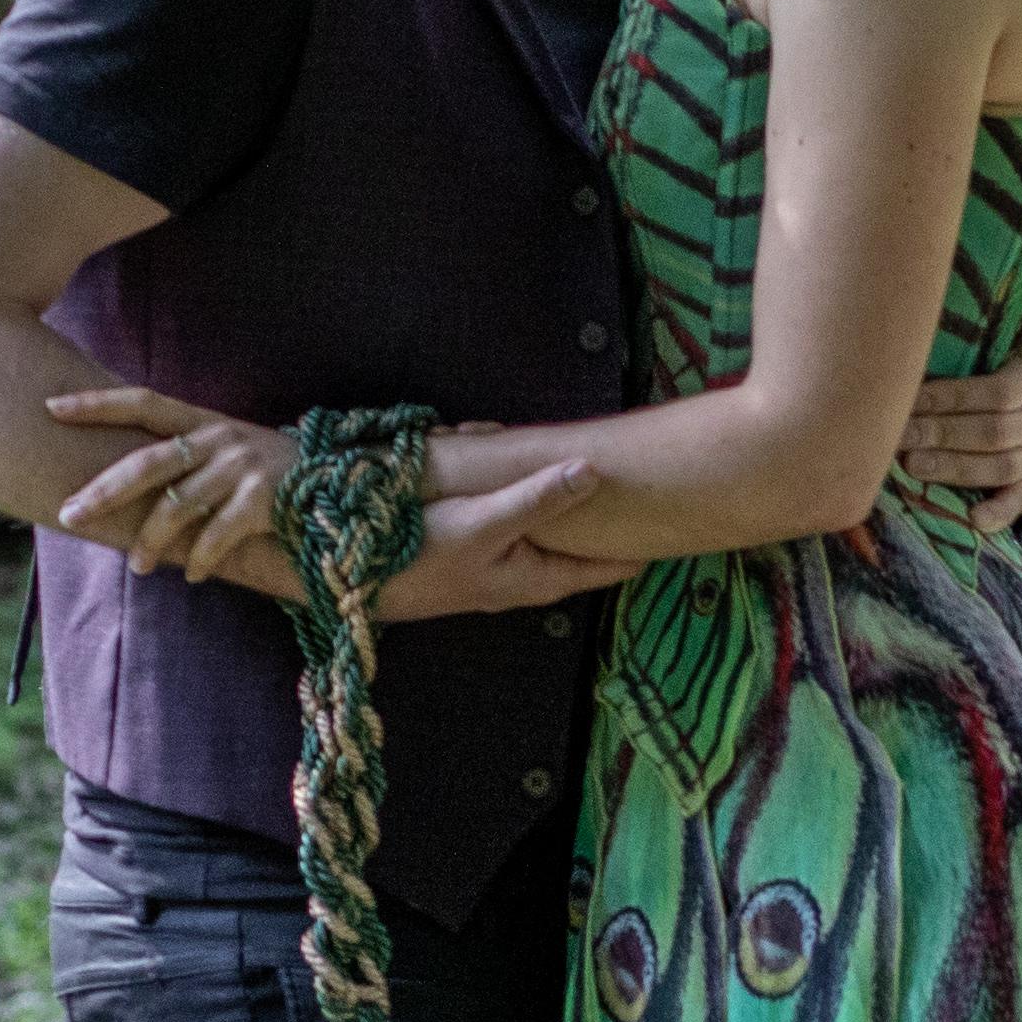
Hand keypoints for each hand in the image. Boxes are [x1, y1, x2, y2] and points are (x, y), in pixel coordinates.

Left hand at [48, 386, 290, 578]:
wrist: (342, 481)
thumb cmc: (271, 473)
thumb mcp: (228, 452)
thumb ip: (186, 459)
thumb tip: (125, 487)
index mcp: (204, 420)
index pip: (142, 402)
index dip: (97, 403)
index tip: (51, 407)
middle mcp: (219, 437)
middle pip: (148, 462)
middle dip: (105, 491)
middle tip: (70, 515)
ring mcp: (242, 466)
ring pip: (178, 506)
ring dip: (153, 542)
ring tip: (138, 567)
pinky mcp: (263, 499)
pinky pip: (218, 535)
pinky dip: (202, 560)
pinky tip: (194, 575)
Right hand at [379, 463, 645, 618]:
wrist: (351, 576)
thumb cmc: (421, 556)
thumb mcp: (486, 523)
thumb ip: (540, 498)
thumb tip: (594, 472)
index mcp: (539, 578)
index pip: (607, 565)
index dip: (638, 541)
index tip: (670, 516)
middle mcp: (523, 576)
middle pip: (572, 535)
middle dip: (580, 494)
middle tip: (605, 464)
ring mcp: (495, 562)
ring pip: (530, 513)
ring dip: (530, 479)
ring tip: (523, 443)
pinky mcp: (468, 545)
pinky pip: (496, 505)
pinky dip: (494, 479)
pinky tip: (477, 443)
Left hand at [895, 265, 1021, 534]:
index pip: (995, 392)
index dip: (954, 397)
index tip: (909, 395)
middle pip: (988, 432)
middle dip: (942, 434)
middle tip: (897, 436)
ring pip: (995, 466)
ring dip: (953, 470)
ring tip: (910, 468)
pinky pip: (1017, 500)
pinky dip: (998, 512)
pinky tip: (971, 522)